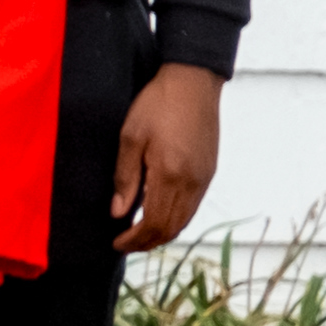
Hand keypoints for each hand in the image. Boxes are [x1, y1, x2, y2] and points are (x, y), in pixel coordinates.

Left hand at [112, 65, 223, 254]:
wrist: (193, 81)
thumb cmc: (158, 103)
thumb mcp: (130, 137)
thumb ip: (125, 178)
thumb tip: (118, 212)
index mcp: (170, 174)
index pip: (153, 223)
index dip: (134, 239)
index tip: (116, 243)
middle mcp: (191, 182)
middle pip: (171, 228)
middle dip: (147, 242)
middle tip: (125, 244)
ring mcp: (203, 178)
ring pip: (184, 221)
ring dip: (162, 233)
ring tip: (139, 233)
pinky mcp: (209, 171)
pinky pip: (192, 207)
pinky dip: (175, 219)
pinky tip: (159, 213)